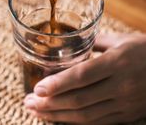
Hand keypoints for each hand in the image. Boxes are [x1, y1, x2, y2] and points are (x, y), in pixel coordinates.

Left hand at [24, 33, 145, 123]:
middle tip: (28, 102)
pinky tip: (60, 119)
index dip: (57, 84)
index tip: (37, 88)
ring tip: (37, 112)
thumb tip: (75, 42)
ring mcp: (124, 104)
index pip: (82, 76)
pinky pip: (98, 122)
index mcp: (118, 63)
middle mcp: (120, 86)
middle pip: (79, 100)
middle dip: (50, 103)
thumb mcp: (122, 40)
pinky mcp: (127, 115)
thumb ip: (96, 42)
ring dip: (58, 115)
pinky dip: (76, 122)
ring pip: (86, 116)